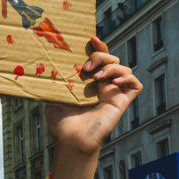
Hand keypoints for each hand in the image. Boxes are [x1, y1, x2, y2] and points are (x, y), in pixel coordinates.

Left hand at [45, 39, 140, 156]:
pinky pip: (135, 84)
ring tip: (96, 77)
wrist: (70, 140)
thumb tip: (42, 64)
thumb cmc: (61, 122)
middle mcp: (103, 85)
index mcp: (89, 81)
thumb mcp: (54, 95)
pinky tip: (113, 83)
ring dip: (112, 67)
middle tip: (85, 68)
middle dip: (101, 56)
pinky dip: (127, 78)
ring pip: (124, 68)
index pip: (99, 58)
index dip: (98, 47)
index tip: (91, 38)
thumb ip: (54, 80)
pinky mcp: (122, 103)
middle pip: (112, 58)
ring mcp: (114, 93)